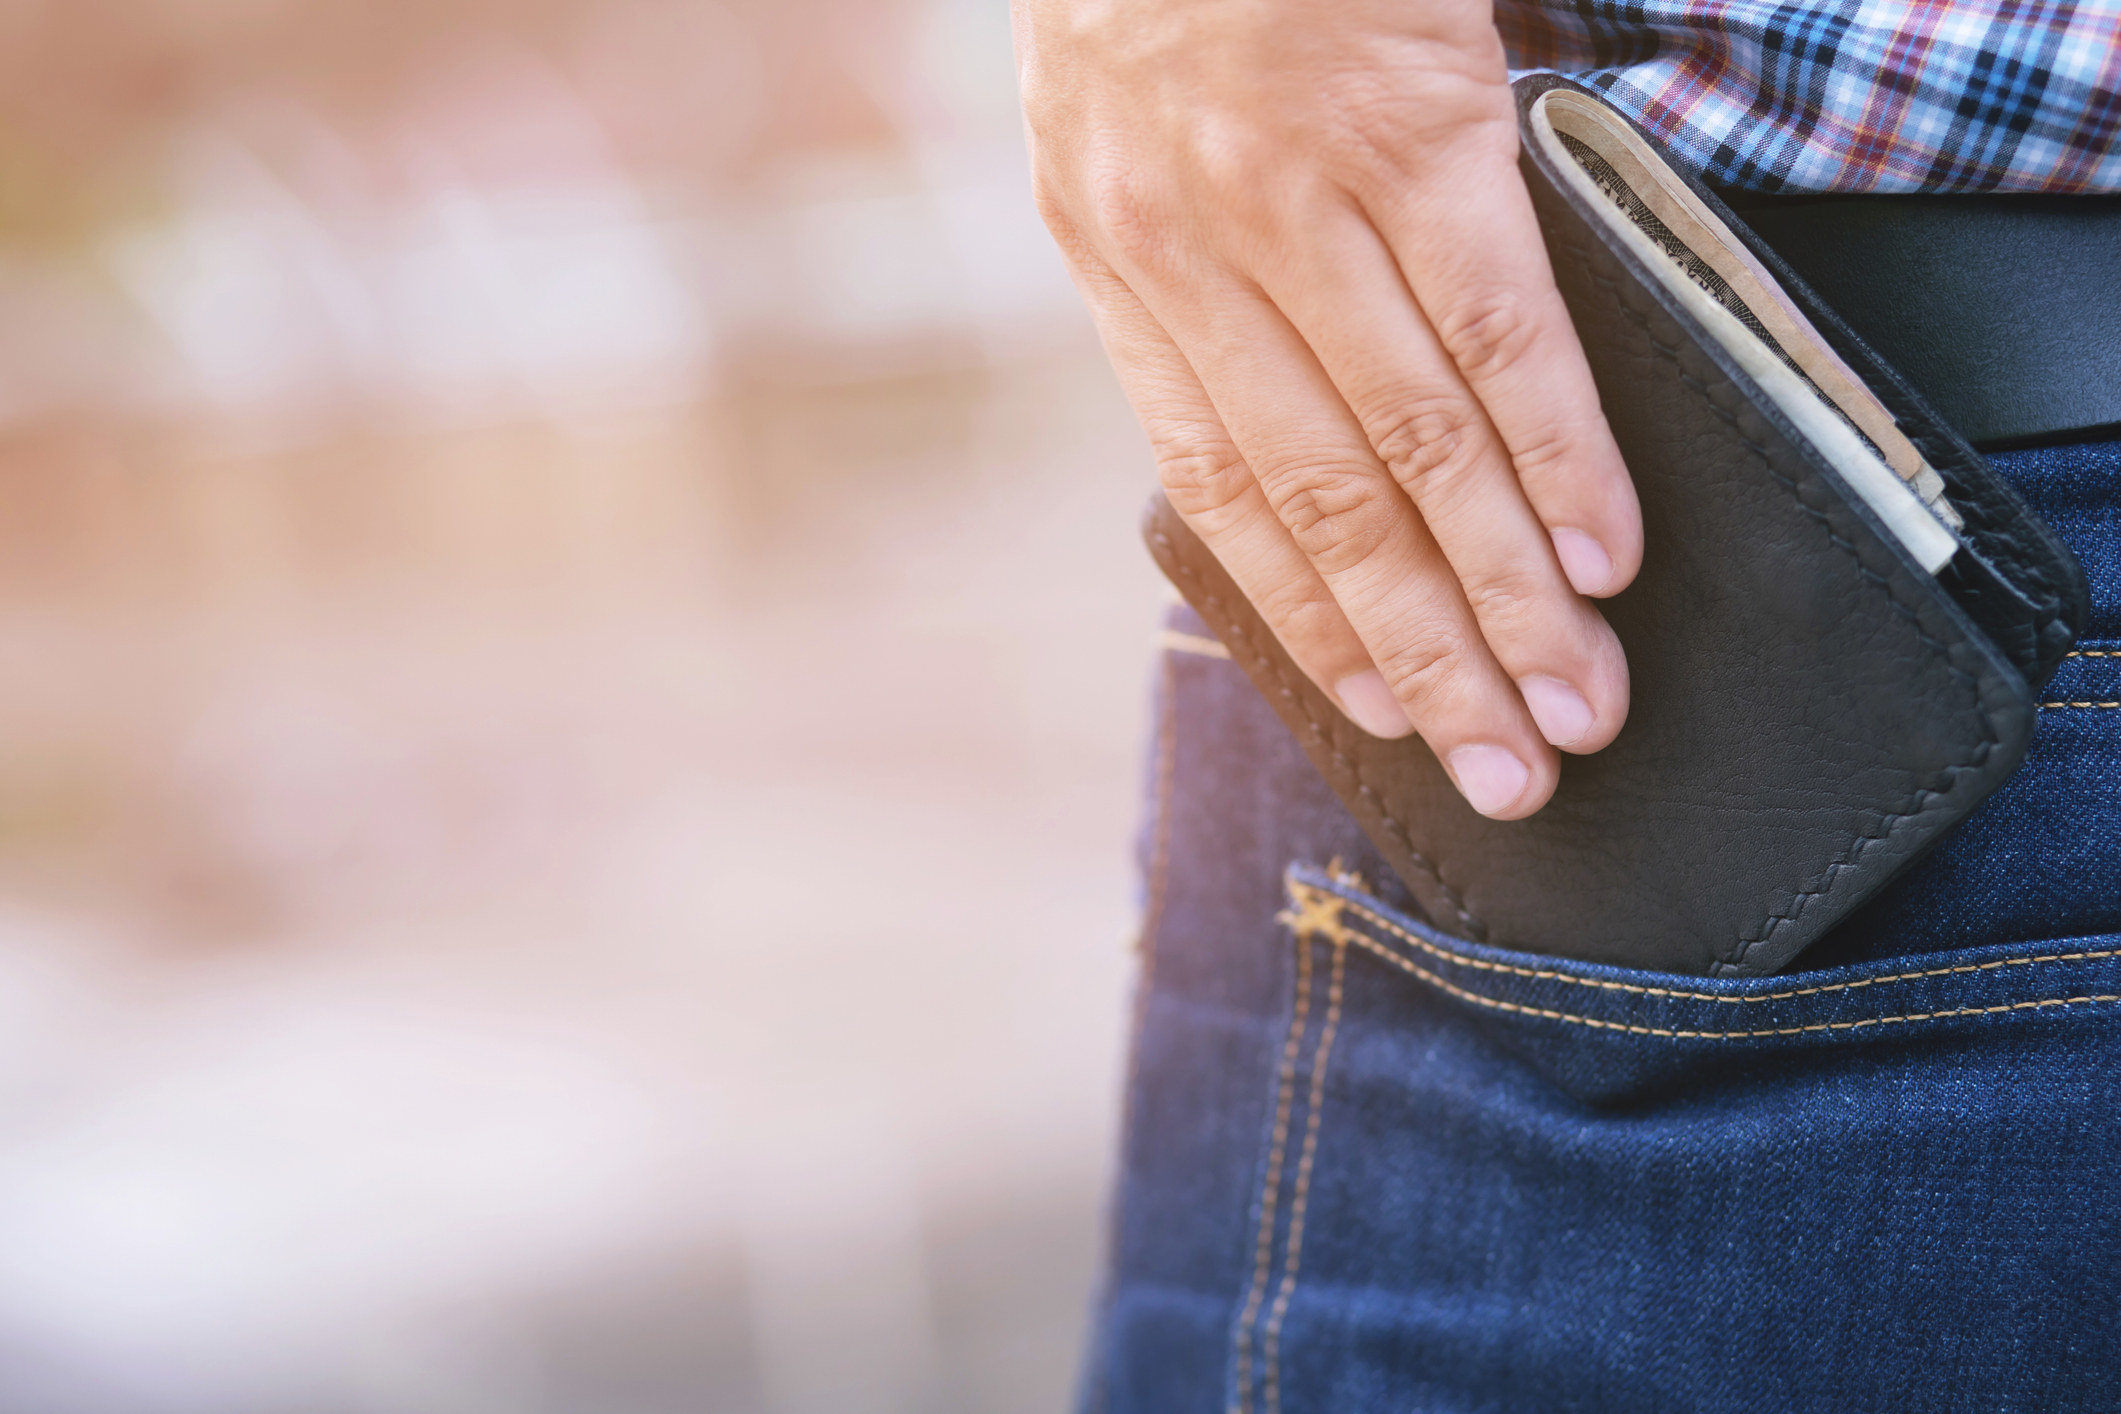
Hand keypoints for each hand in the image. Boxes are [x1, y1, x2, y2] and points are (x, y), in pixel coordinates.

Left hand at [1015, 0, 1639, 818]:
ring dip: (1507, 589)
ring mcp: (1300, 195)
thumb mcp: (1125, 145)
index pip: (1225, 497)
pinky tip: (1604, 548)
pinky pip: (1494, 324)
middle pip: (1332, 506)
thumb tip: (1318, 440)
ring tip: (1574, 698)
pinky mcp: (1411, 124)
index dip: (1319, 625)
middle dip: (1432, 653)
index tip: (1395, 717)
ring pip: (1417, 444)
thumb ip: (1202, 290)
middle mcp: (1194, 255)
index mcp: (1117, 271)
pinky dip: (1558, 446)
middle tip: (1517, 765)